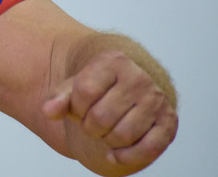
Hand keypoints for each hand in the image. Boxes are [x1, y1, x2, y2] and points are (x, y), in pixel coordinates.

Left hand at [42, 50, 177, 171]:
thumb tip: (49, 111)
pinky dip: (126, 157)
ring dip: (106, 141)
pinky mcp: (169, 123)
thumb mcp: (73, 88)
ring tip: (105, 132)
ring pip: (122, 135)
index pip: (84, 91)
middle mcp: (139, 78)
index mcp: (114, 61)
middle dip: (89, 127)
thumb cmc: (97, 89)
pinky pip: (148, 149)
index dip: (75, 107)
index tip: (79, 107)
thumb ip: (57, 98)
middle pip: (101, 118)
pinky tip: (114, 154)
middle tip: (91, 123)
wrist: (129, 90)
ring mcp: (156, 100)